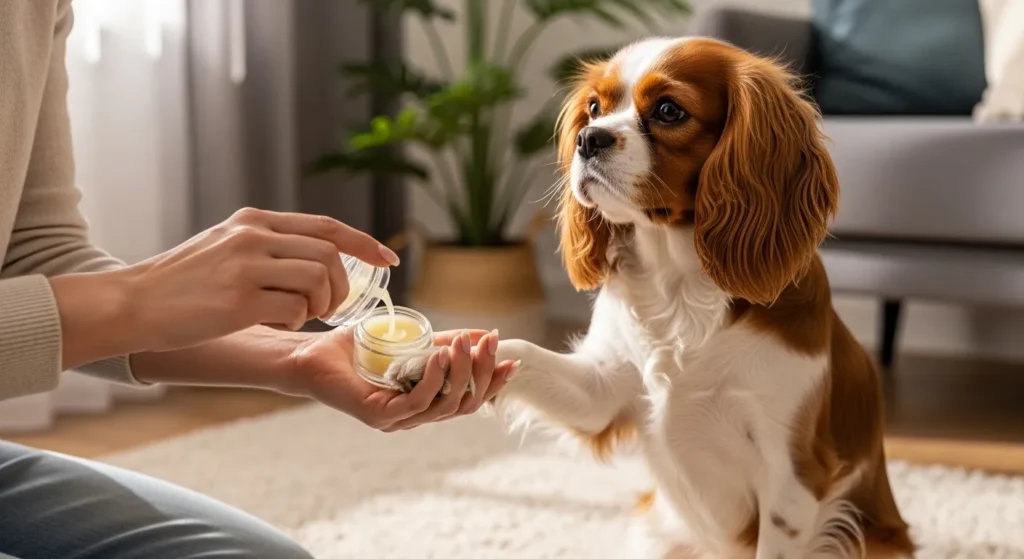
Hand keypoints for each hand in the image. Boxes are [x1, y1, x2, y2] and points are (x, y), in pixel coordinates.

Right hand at [54, 208, 399, 360]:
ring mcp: (246, 266)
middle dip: (341, 287)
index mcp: (254, 221)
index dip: (364, 242)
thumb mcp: (226, 245)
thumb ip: (269, 245)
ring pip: (318, 280)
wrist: (133, 303)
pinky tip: (273, 323)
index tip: (389, 258)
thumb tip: (322, 259)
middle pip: (330, 256)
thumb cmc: (183, 283)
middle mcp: (254, 237)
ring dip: (320, 305)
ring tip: (300, 316)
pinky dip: (294, 321)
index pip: (326, 226)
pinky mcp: (239, 300)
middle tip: (327, 308)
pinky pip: (295, 310)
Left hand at [289, 328, 517, 431]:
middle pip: (465, 404)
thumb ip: (441, 343)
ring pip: (446, 404)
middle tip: (488, 341)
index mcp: (425, 403)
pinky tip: (439, 355)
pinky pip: (417, 402)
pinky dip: (433, 379)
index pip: (471, 400)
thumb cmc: (355, 350)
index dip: (494, 382)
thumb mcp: (409, 342)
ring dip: (460, 372)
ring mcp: (398, 420)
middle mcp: (414, 417)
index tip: (511, 357)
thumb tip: (480, 334)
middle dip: (482, 372)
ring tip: (461, 342)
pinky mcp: (380, 416)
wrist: (310, 356)